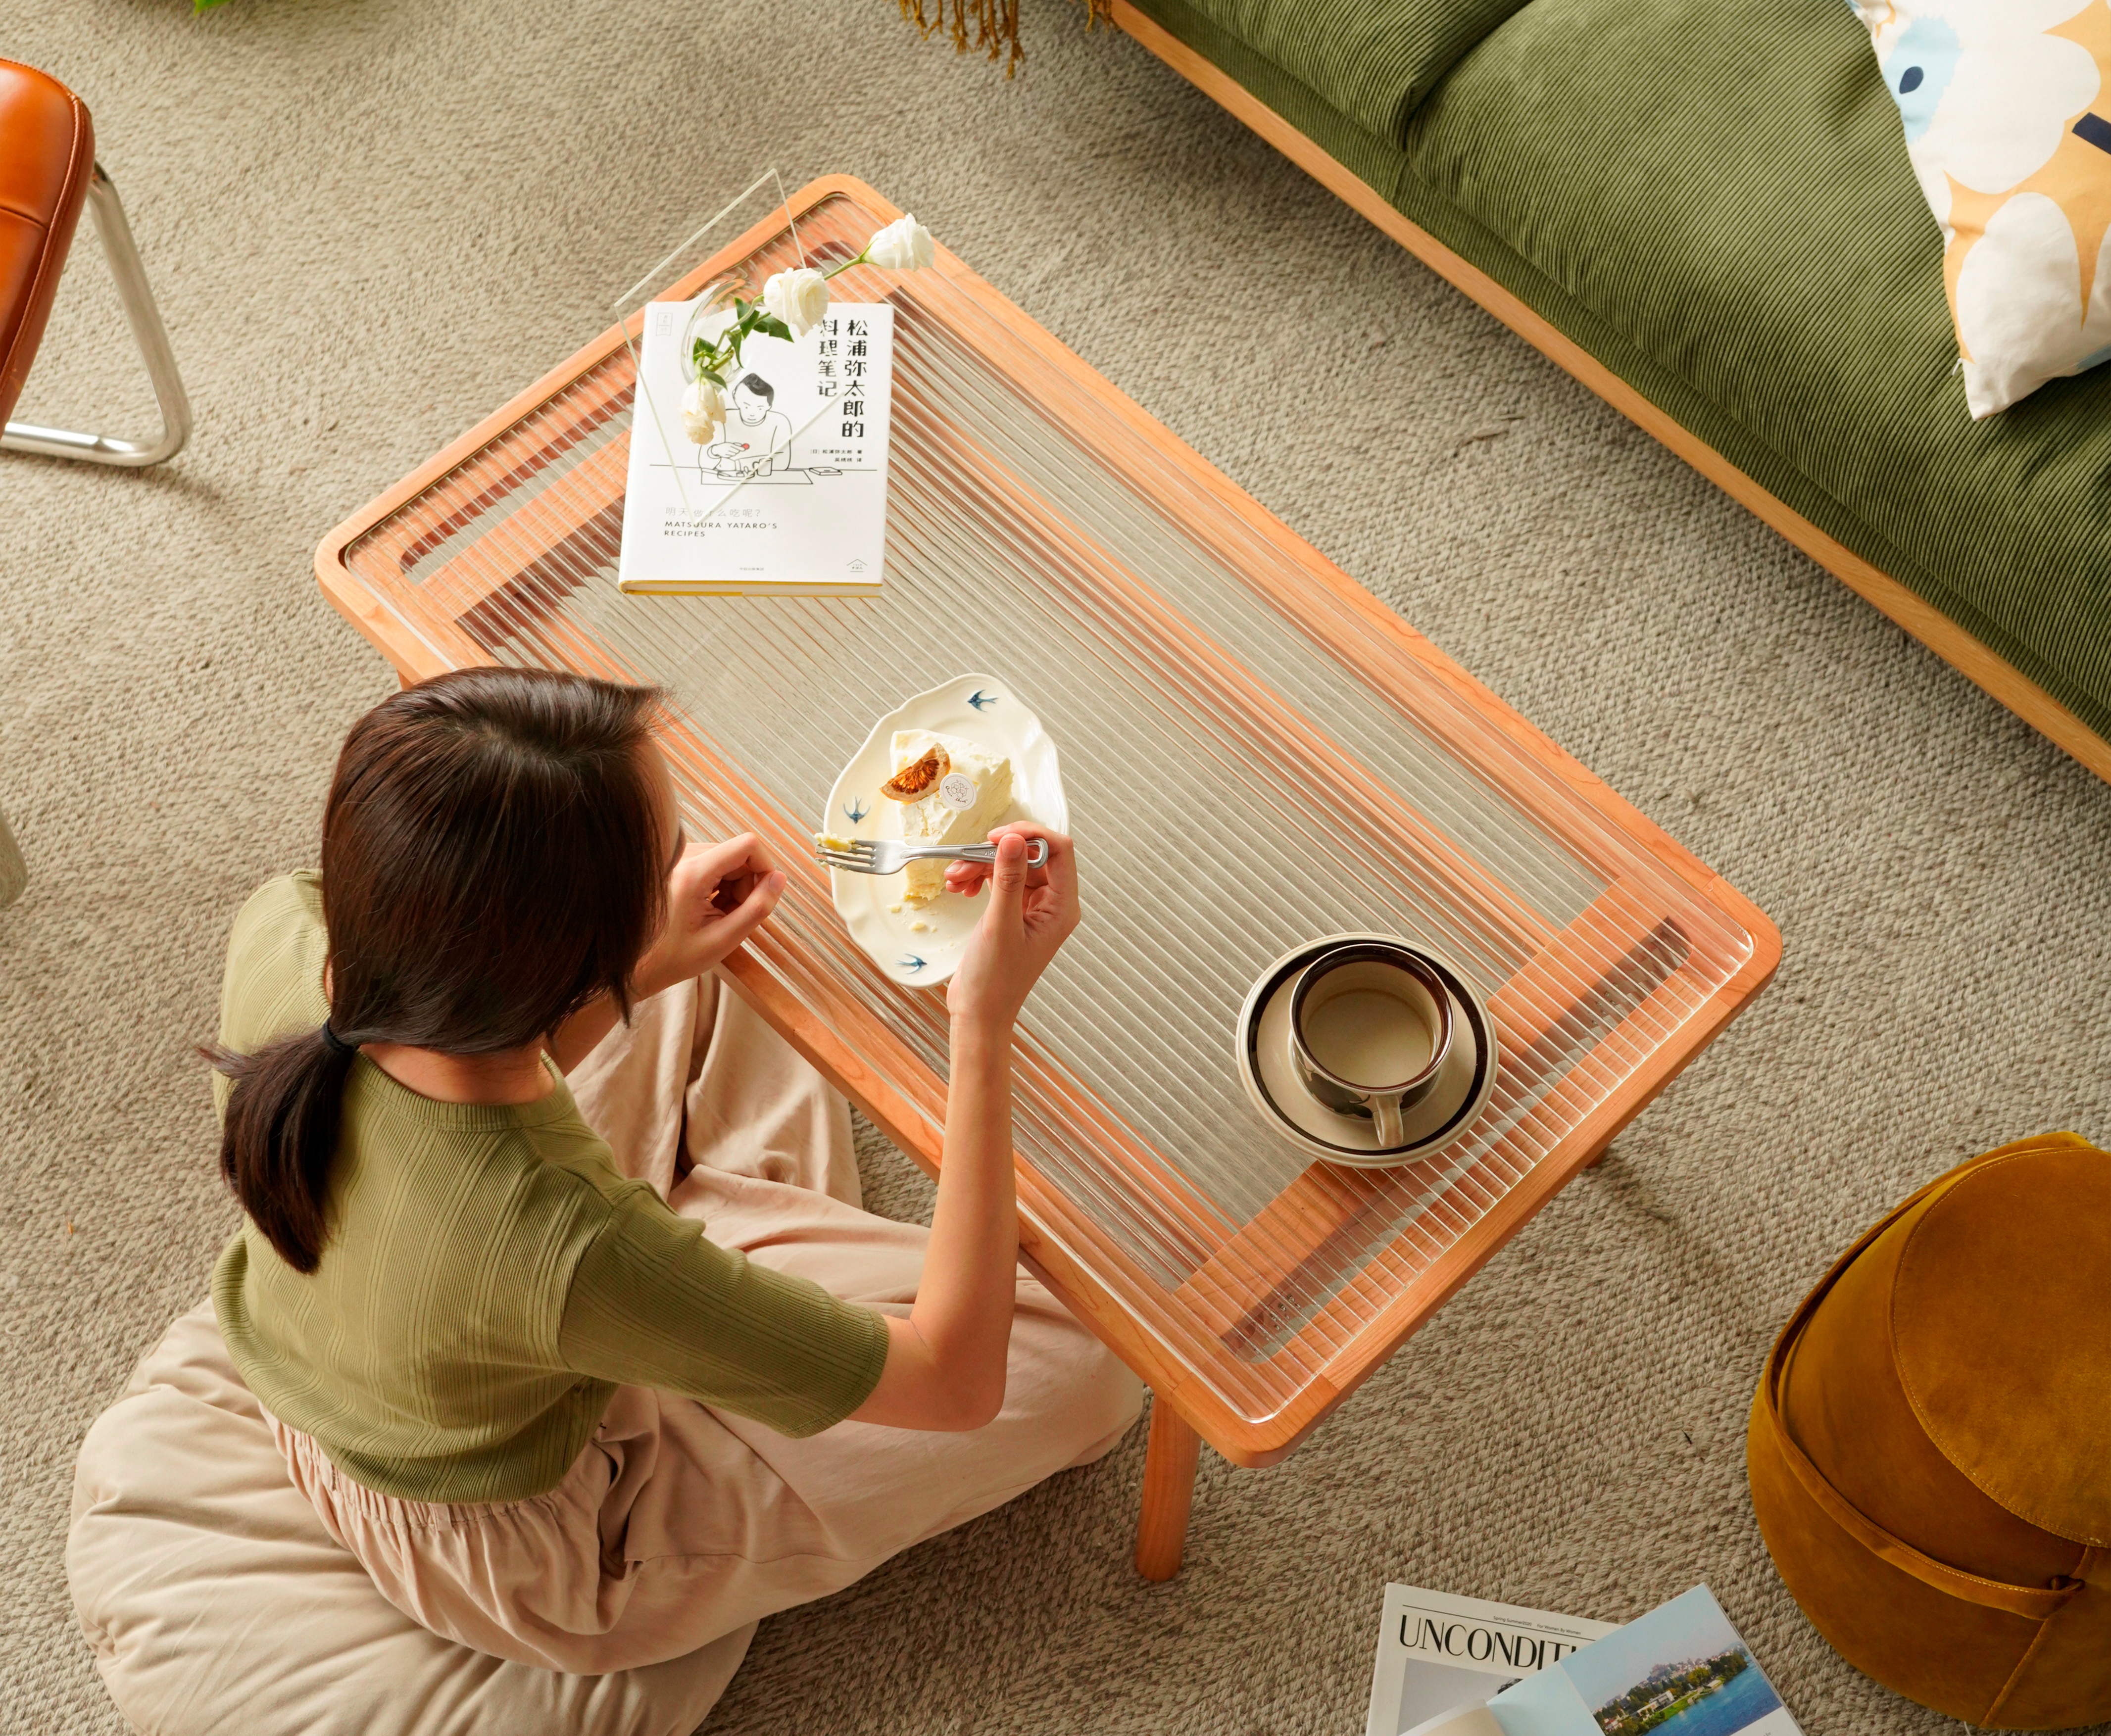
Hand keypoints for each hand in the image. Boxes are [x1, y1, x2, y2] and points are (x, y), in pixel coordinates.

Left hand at [633, 832, 785, 998]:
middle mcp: (682, 857)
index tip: (765, 895)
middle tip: (734, 917)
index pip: (748, 845)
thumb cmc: (673, 957)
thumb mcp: (724, 939)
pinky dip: (718, 885)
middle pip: (738, 854)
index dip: (766, 867)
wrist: (633, 963)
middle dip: (746, 884)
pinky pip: (712, 864)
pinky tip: (705, 909)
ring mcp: (676, 858)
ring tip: (717, 916)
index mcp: (692, 873)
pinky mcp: (675, 862)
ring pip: (727, 859)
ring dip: (732, 887)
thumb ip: (757, 908)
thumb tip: (779, 879)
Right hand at [944, 823, 1078, 1033]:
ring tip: (955, 878)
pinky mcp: (1012, 910)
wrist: (978, 1012)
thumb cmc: (995, 982)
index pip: (1059, 851)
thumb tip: (1014, 841)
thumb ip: (1007, 880)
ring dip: (979, 865)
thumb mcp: (1000, 925)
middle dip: (995, 854)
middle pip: (1030, 856)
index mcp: (1062, 908)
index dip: (1030, 836)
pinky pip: (997, 880)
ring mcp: (1031, 907)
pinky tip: (959, 887)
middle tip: (966, 860)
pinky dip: (977, 878)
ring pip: (1009, 866)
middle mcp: (1052, 904)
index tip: (998, 837)